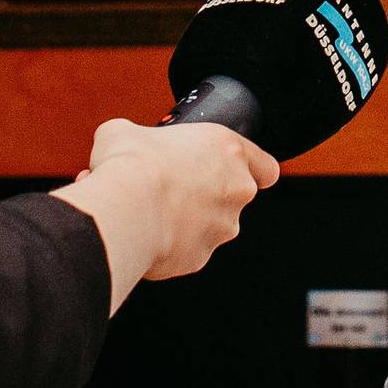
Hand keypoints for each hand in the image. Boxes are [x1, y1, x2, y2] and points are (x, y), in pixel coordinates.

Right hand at [51, 119, 277, 306]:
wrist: (125, 209)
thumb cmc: (133, 165)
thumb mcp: (125, 130)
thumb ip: (138, 136)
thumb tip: (121, 142)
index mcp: (228, 151)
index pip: (266, 166)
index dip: (252, 169)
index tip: (232, 170)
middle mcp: (235, 191)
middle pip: (231, 197)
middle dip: (202, 195)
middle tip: (169, 187)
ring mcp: (221, 227)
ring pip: (208, 226)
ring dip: (184, 220)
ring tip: (148, 210)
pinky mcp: (200, 257)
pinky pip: (187, 250)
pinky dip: (168, 244)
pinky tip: (143, 231)